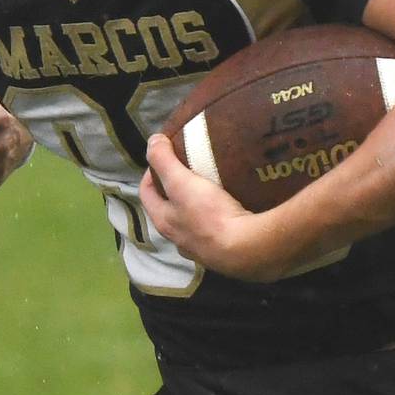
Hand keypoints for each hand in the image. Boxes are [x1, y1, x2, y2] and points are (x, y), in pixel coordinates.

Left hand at [139, 133, 285, 282]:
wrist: (248, 249)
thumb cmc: (209, 215)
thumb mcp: (181, 182)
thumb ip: (163, 160)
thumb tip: (153, 140)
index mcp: (163, 222)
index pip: (147, 193)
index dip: (150, 173)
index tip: (164, 157)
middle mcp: (179, 240)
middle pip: (170, 210)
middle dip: (176, 190)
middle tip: (190, 170)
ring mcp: (203, 250)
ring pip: (195, 223)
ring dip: (199, 206)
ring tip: (213, 187)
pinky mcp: (226, 253)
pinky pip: (220, 231)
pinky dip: (222, 218)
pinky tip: (234, 207)